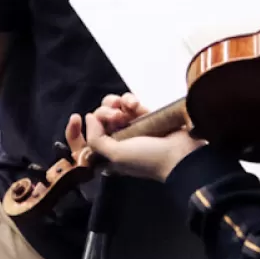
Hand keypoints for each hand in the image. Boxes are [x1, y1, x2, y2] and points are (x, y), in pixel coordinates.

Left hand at [68, 92, 201, 181]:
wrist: (181, 154)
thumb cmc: (147, 158)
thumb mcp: (115, 155)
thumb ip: (96, 138)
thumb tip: (89, 117)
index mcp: (107, 153)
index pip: (85, 140)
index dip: (78, 130)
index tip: (79, 118)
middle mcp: (117, 140)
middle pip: (99, 118)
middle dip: (104, 113)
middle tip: (116, 117)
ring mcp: (131, 127)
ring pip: (113, 107)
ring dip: (116, 103)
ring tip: (126, 108)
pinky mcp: (145, 116)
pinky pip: (130, 103)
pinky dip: (130, 100)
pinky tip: (135, 104)